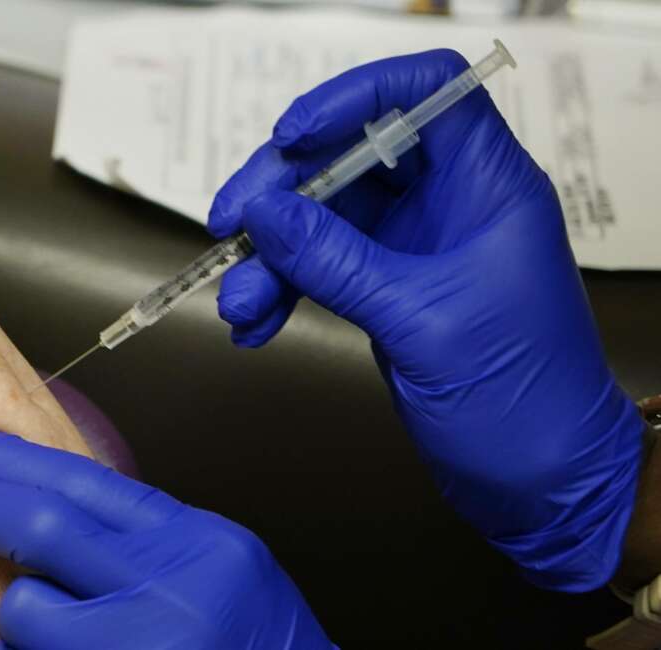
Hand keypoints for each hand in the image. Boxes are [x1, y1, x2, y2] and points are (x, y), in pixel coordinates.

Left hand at [0, 430, 334, 649]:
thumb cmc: (259, 639)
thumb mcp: (214, 560)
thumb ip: (146, 533)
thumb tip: (60, 501)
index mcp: (195, 543)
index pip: (85, 481)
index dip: (10, 461)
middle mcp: (170, 591)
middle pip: (43, 528)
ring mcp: (139, 648)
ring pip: (25, 612)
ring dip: (14, 609)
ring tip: (34, 615)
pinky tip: (46, 647)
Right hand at [208, 49, 643, 590]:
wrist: (541, 483)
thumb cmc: (516, 399)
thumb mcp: (418, 321)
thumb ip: (335, 261)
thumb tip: (261, 211)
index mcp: (486, 186)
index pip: (425, 94)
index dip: (354, 97)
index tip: (291, 135)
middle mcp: (449, 204)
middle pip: (352, 155)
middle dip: (282, 189)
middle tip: (228, 224)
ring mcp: (414, 247)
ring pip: (325, 215)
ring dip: (271, 254)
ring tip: (239, 303)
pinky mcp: (388, 289)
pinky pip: (321, 266)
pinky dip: (284, 288)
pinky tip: (256, 323)